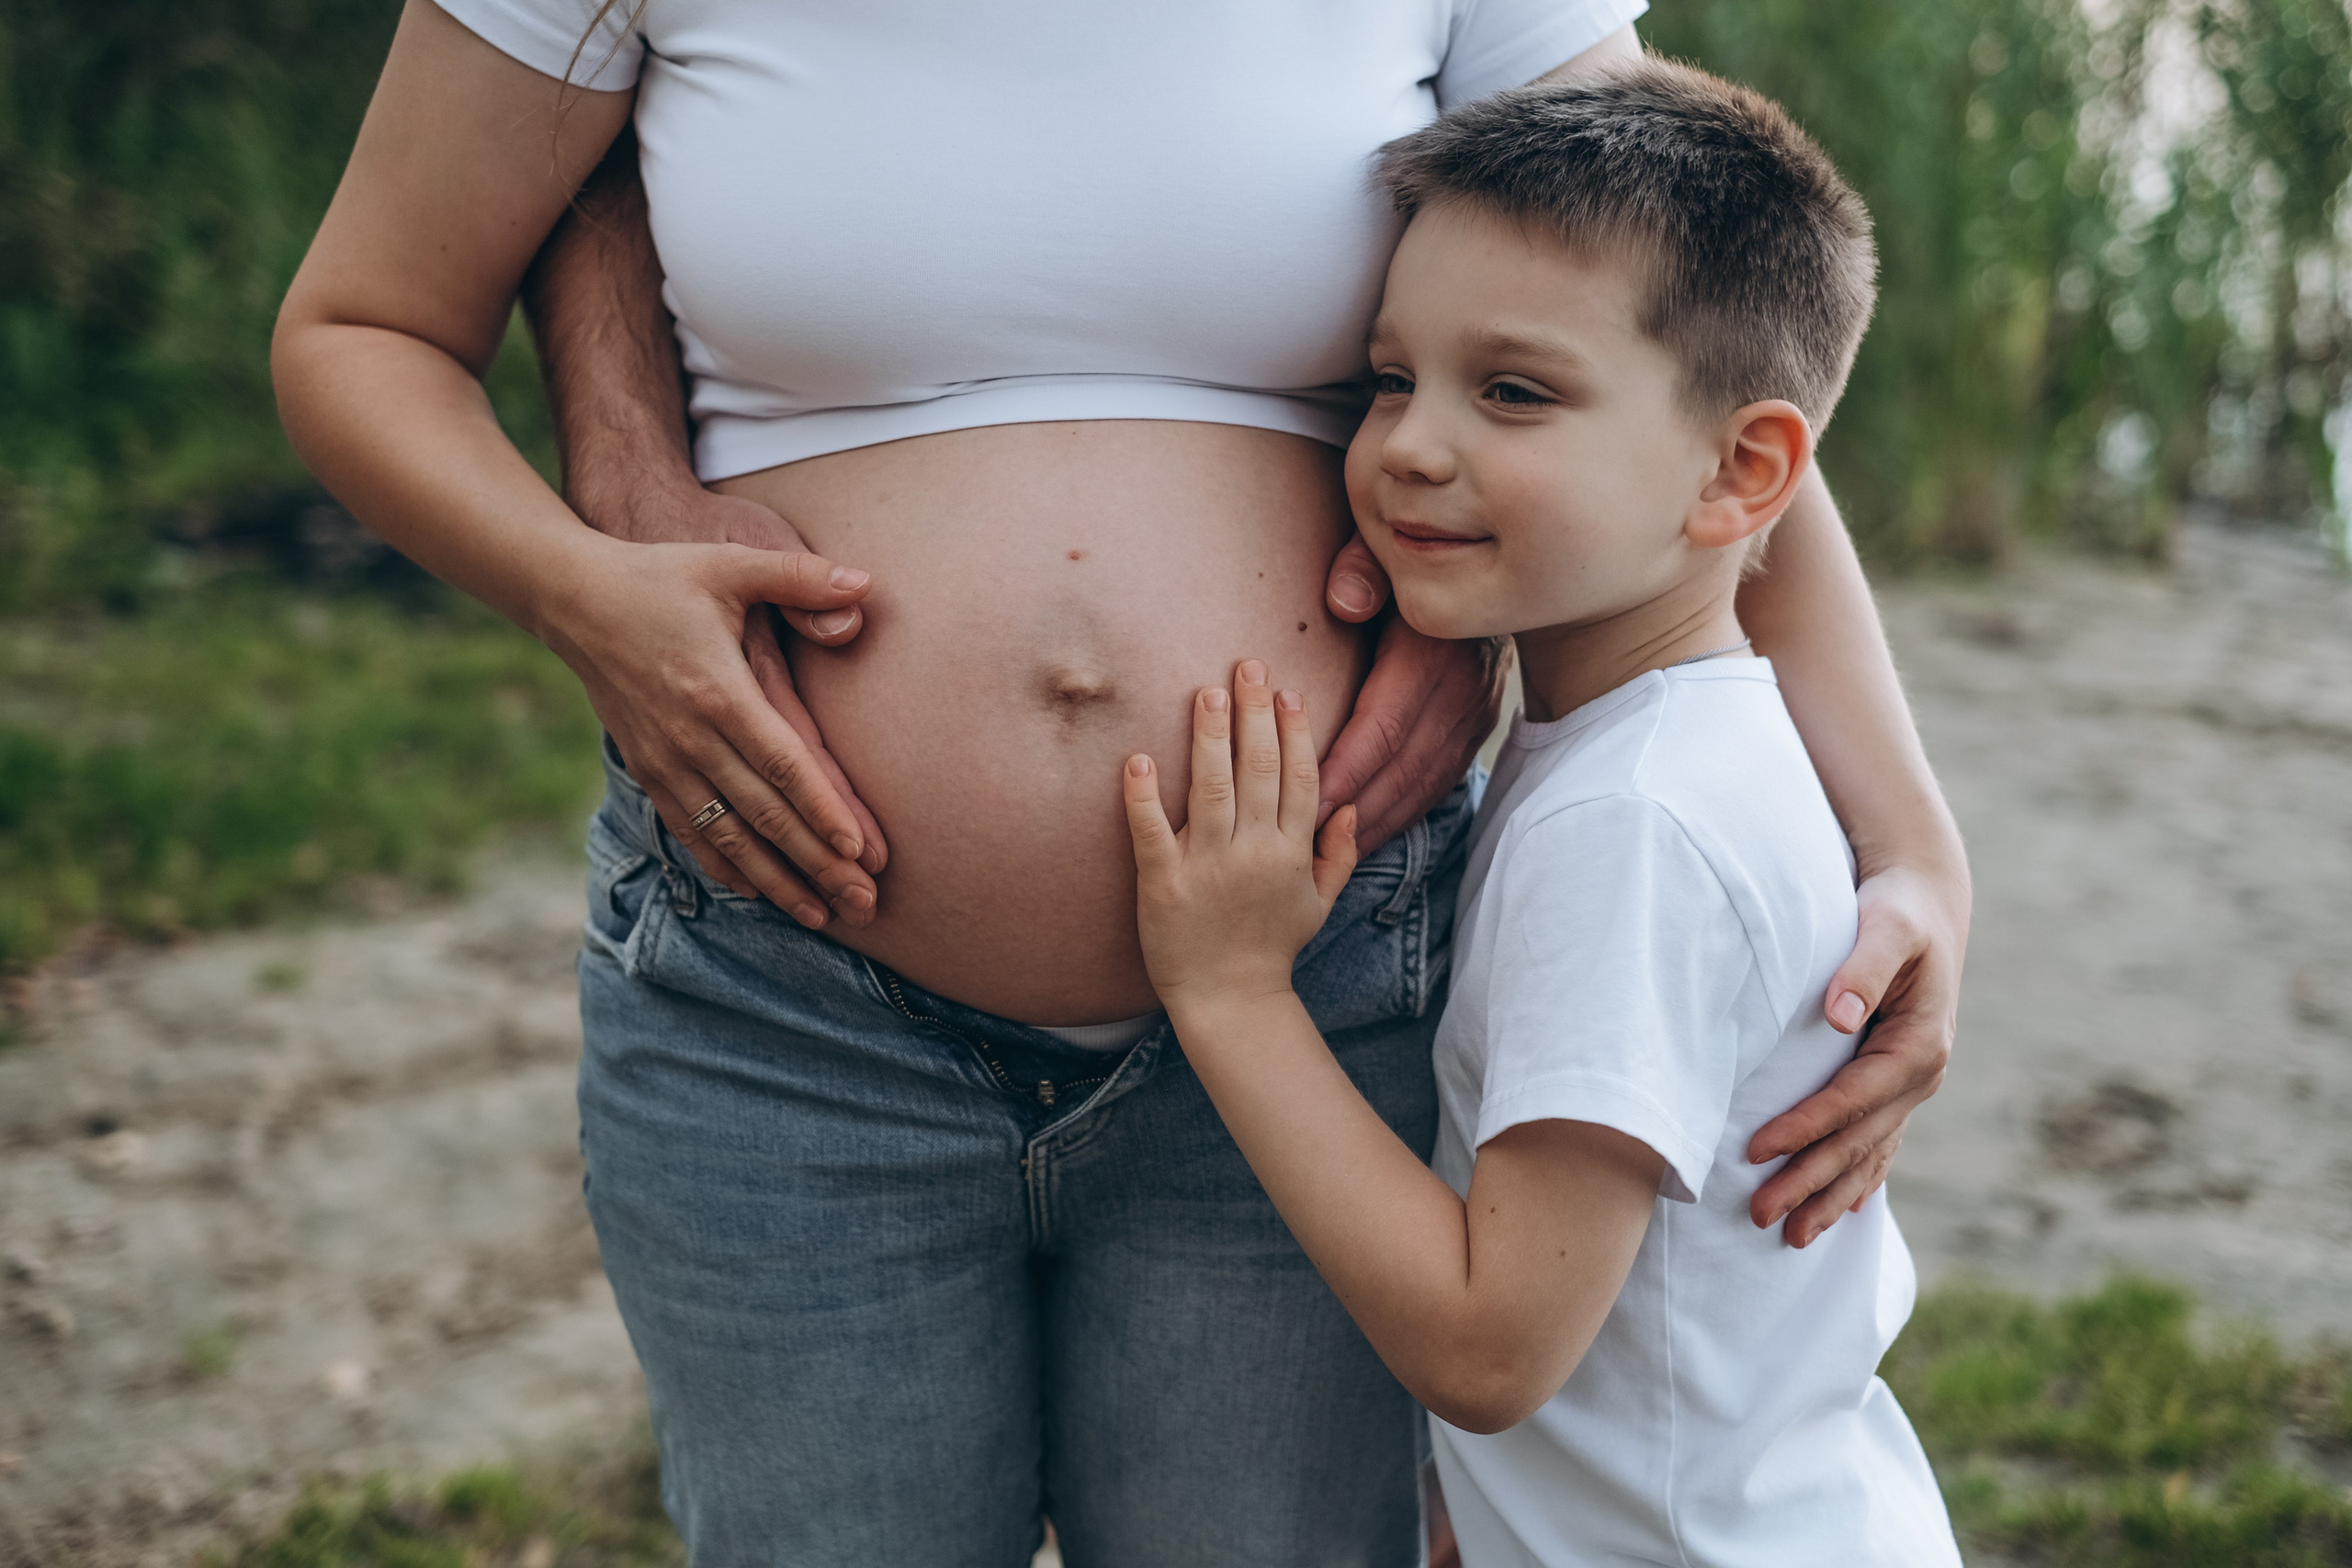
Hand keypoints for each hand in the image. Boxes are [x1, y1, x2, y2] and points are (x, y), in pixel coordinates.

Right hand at [574, 478, 887, 883]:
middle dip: (816, 864)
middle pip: (764, 814)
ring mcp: (664, 761)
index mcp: (718, 691)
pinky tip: (757, 893)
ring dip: (777, 880)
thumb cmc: (664, 578)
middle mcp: (689, 738)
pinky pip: (690, 831)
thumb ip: (800, 576)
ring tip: (821, 915)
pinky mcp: (647, 770)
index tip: (858, 850)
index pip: (781, 763)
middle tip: (864, 904)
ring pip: (728, 836)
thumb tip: (866, 583)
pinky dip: (725, 866)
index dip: (821, 809)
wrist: (575, 599)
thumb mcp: (732, 564)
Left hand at [1124, 660, 1359, 1008]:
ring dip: (1209, 736)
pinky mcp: (1163, 884)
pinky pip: (1152, 832)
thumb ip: (1340, 852)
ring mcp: (1208, 867)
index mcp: (1292, 852)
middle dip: (1254, 714)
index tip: (1287, 690)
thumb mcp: (1318, 903)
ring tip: (1205, 691)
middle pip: (1259, 770)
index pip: (1299, 777)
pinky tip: (1137, 759)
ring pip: (1212, 788)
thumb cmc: (1272, 947)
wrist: (1229, 1001)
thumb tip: (1352, 805)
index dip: (1295, 730)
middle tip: (1246, 665)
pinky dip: (1144, 796)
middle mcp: (1254, 853)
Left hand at [1319, 533, 1510, 852]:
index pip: (1386, 725)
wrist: (1493, 563)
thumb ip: (1362, 569)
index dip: (1347, 769)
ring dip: (1376, 822)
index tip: (1306, 803)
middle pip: (1403, 768)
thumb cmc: (1415, 557)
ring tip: (1328, 855)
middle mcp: (1460, 692)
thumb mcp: (1387, 547)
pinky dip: (1401, 814)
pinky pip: (1437, 783)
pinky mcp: (1475, 729)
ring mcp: (1474, 715)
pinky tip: (1363, 836)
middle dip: (1354, 812)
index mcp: (1433, 651)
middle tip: (1304, 847)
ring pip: (1423, 785)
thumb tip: (1342, 602)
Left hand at [1744, 860, 1967, 1245]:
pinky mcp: (1898, 1084)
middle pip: (1857, 1142)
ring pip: (1868, 1154)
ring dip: (1830, 1196)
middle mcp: (1920, 1075)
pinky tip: (1840, 1212)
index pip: (1851, 1100)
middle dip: (1810, 1182)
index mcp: (1918, 1046)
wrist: (1925, 904)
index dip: (1805, 1128)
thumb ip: (1862, 967)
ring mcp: (1912, 1086)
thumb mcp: (1885, 927)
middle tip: (1761, 1217)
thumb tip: (1840, 1014)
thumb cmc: (1896, 911)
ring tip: (1792, 1237)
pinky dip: (1859, 1179)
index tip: (1757, 1151)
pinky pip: (1878, 1143)